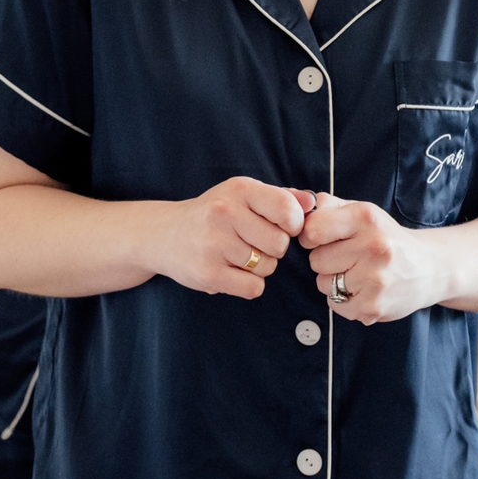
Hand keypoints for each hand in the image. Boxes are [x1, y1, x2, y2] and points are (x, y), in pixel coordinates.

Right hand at [141, 177, 313, 300]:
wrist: (164, 235)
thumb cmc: (214, 214)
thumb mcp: (243, 196)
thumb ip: (281, 197)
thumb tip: (313, 202)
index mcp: (239, 190)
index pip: (288, 209)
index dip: (293, 224)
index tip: (280, 226)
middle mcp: (224, 213)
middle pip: (280, 244)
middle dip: (274, 248)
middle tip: (253, 243)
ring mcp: (214, 244)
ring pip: (268, 268)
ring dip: (260, 267)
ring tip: (238, 255)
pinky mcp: (208, 273)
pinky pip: (253, 288)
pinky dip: (249, 285)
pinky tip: (232, 272)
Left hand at [299, 193, 449, 323]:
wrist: (431, 268)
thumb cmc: (388, 237)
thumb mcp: (364, 212)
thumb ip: (329, 205)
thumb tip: (300, 205)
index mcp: (366, 218)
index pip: (313, 229)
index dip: (312, 236)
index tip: (323, 238)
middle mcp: (373, 246)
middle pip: (316, 260)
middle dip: (326, 260)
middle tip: (349, 257)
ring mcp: (375, 279)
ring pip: (323, 284)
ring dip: (334, 281)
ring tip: (358, 273)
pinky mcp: (374, 306)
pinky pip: (335, 305)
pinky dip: (343, 300)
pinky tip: (363, 290)